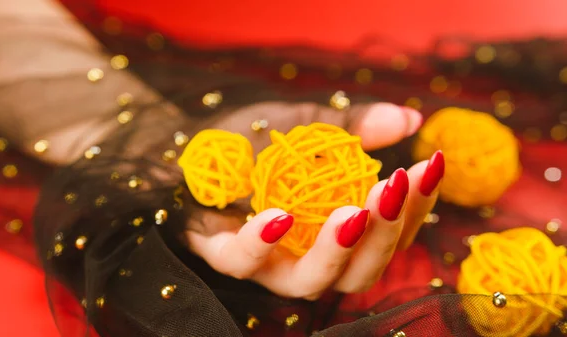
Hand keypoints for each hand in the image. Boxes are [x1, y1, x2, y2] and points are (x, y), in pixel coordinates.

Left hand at [186, 102, 443, 298]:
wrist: (188, 143)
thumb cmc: (252, 140)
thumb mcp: (306, 125)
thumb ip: (352, 126)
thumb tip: (408, 117)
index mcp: (337, 227)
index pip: (389, 232)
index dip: (415, 207)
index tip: (429, 165)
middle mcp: (309, 255)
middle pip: (360, 270)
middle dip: (385, 233)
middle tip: (394, 188)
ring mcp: (268, 261)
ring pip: (311, 282)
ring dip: (337, 250)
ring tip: (354, 212)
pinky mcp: (225, 254)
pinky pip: (244, 263)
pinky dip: (262, 243)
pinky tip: (278, 216)